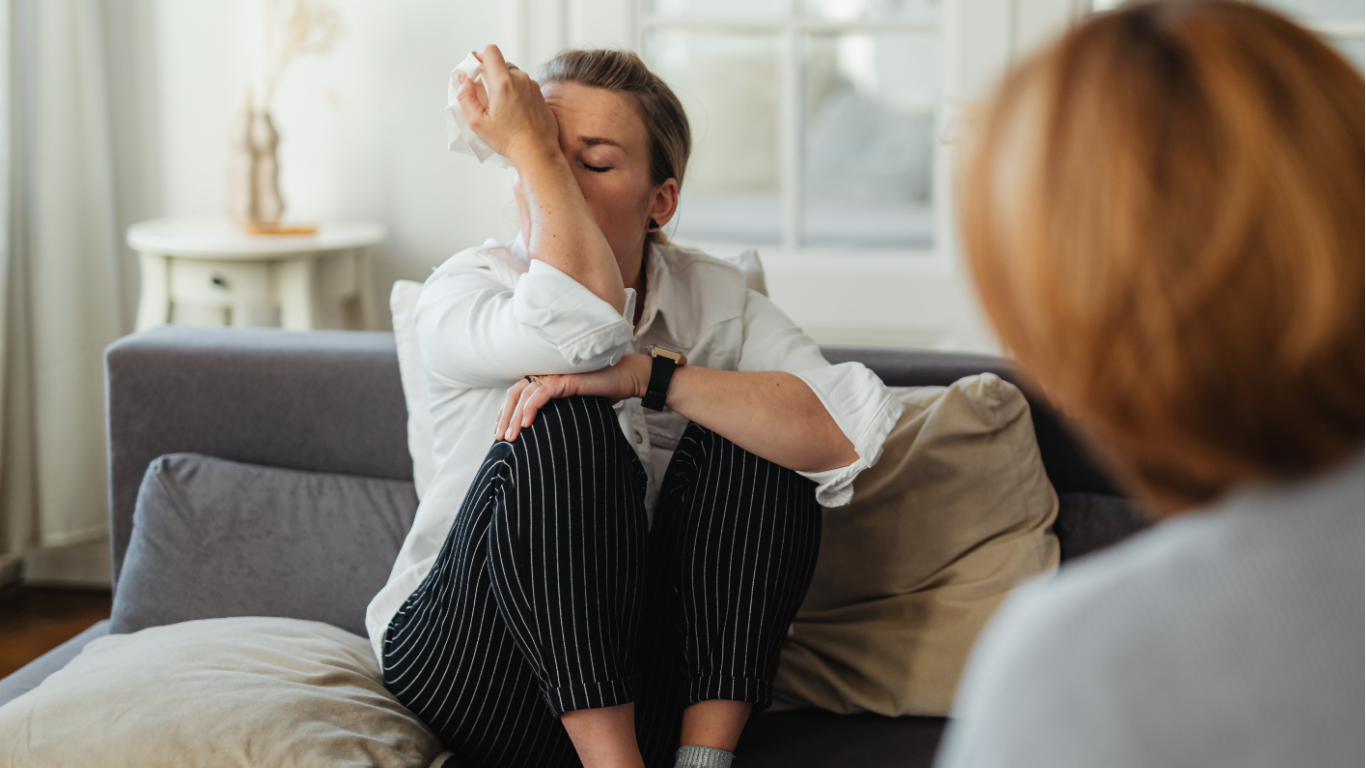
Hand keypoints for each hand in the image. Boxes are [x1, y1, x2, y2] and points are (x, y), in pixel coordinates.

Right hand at [455, 45, 559, 164]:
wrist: (537, 151)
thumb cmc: (508, 139)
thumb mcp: (477, 122)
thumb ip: (466, 96)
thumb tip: (463, 79)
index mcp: (503, 82)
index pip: (490, 51)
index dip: (480, 57)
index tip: (476, 72)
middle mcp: (521, 79)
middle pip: (501, 65)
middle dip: (491, 76)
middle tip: (486, 97)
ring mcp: (533, 86)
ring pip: (513, 76)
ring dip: (504, 86)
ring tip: (502, 108)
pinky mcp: (540, 95)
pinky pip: (524, 87)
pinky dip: (516, 94)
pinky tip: (514, 113)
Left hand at [495, 354, 651, 441]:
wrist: (627, 378)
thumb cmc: (604, 392)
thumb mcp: (574, 405)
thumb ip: (558, 411)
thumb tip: (543, 434)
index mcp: (546, 378)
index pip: (517, 393)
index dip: (505, 411)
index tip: (500, 431)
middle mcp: (547, 373)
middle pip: (516, 393)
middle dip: (504, 416)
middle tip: (500, 438)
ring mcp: (556, 374)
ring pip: (525, 394)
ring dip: (514, 416)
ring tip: (511, 436)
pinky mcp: (567, 378)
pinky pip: (544, 391)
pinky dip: (532, 406)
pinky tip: (526, 422)